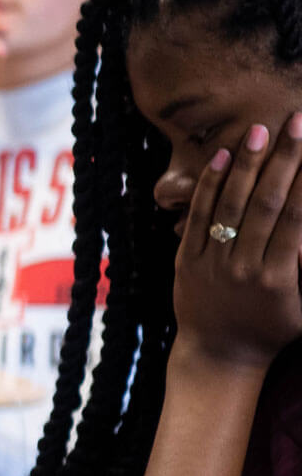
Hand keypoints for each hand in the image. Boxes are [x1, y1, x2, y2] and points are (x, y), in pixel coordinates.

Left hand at [173, 114, 301, 367]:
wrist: (219, 354)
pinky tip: (219, 158)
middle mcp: (245, 267)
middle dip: (282, 160)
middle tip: (294, 121)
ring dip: (245, 165)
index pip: (296, 219)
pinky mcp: (185, 260)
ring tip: (257, 131)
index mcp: (279, 278)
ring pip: (230, 206)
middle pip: (265, 204)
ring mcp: (212, 262)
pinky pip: (197, 218)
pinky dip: (208, 187)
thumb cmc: (272, 328)